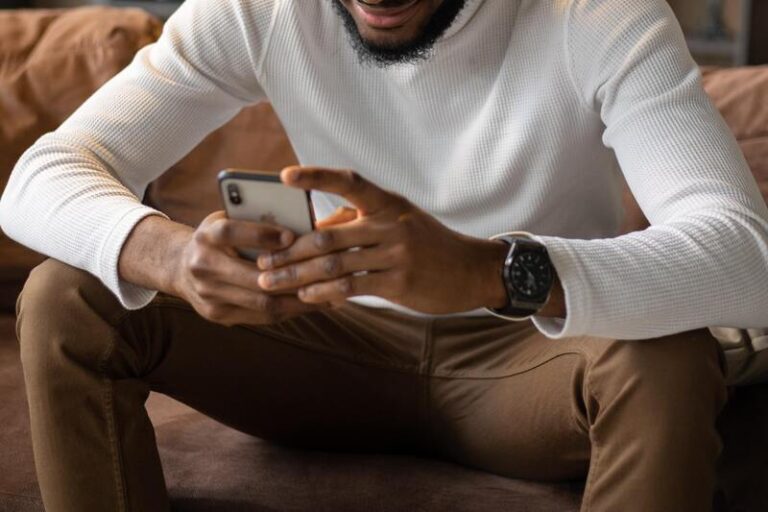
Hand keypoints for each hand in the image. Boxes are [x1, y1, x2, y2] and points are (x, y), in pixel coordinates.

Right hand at [172, 211, 330, 325]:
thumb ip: (255, 220)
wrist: (179, 267)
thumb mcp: (229, 218)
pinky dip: (290, 310)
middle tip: (324, 272)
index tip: (291, 235)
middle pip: (251, 277)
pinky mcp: (218, 315)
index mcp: (205, 236)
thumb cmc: (218, 237)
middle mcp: (202, 267)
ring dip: (298, 299)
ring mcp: (209, 296)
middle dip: (292, 276)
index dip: (260, 234)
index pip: (229, 232)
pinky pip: (261, 317)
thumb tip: (302, 223)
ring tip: (328, 292)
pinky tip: (312, 303)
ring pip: (261, 302)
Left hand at [255, 167, 509, 314]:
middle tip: (262, 263)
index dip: (316, 176)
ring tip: (272, 282)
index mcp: (387, 203)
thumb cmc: (427, 244)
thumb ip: (358, 221)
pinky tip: (306, 295)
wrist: (469, 271)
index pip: (348, 181)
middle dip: (289, 252)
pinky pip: (352, 287)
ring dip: (298, 276)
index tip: (285, 176)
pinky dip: (325, 291)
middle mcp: (390, 224)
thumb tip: (316, 230)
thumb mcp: (398, 221)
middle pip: (328, 237)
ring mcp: (396, 254)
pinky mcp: (399, 282)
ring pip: (335, 265)